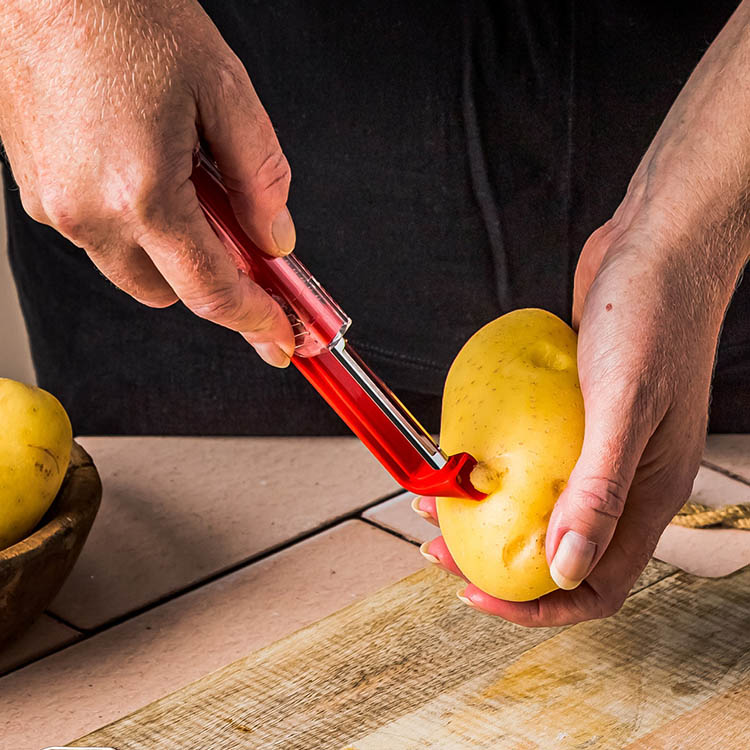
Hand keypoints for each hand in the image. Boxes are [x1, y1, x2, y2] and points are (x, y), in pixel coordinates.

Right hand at [0, 0, 295, 366]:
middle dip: (210, 279)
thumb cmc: (126, 14)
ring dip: (170, 251)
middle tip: (242, 241)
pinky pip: (98, 235)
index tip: (279, 338)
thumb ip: (261, 179)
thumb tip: (275, 238)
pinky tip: (148, 172)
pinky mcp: (35, 188)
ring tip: (188, 184)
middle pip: (170, 294)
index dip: (255, 321)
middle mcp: (88, 213)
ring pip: (131, 269)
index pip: (211, 292)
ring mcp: (54, 204)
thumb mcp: (225, 90)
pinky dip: (134, 225)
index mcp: (141, 195)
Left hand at [415, 204, 744, 625]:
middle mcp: (624, 480)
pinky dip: (499, 466)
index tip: (476, 592)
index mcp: (648, 496)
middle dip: (497, 559)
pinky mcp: (576, 413)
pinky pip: (534, 457)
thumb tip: (564, 571)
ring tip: (439, 499)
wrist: (657, 249)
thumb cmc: (654, 319)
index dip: (535, 605)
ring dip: (491, 512)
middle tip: (440, 545)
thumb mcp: (625, 407)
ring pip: (540, 502)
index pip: (595, 585)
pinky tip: (468, 452)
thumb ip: (599, 491)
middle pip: (558, 549)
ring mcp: (598, 445)